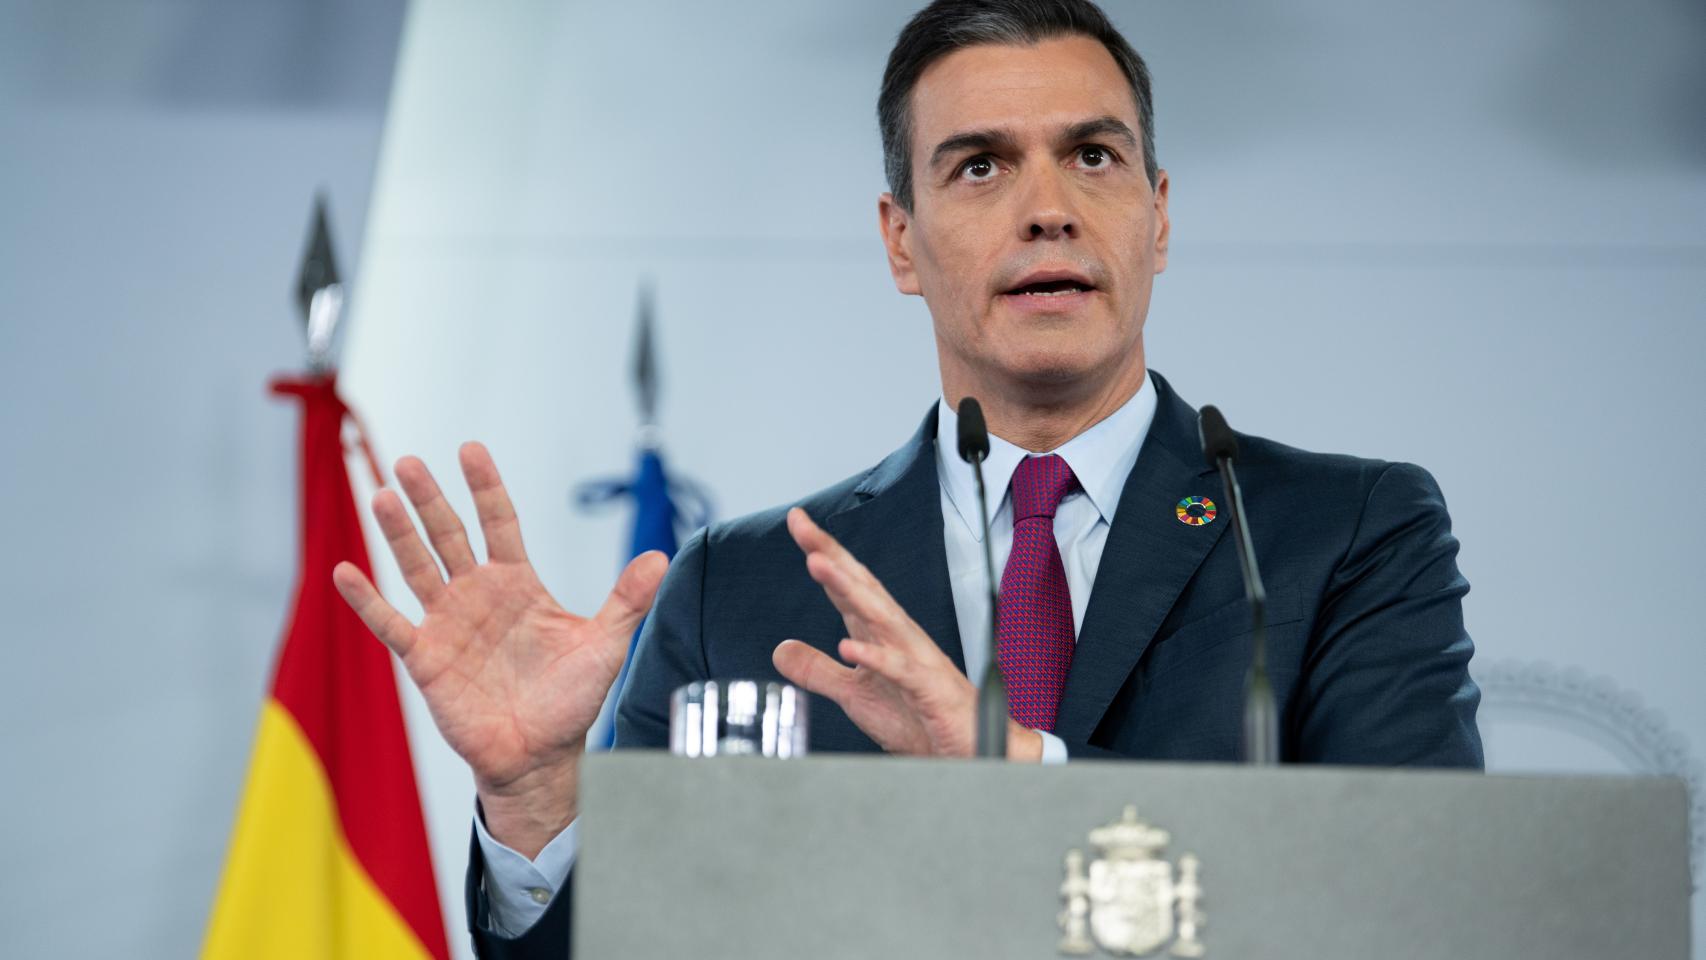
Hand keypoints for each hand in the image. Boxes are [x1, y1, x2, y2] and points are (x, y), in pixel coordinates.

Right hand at [332, 442, 666, 856]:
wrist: (540, 756)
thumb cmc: (570, 701)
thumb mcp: (605, 644)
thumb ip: (627, 599)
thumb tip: (662, 558)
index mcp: (518, 584)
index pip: (499, 522)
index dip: (485, 487)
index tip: (470, 450)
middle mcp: (478, 595)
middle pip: (450, 535)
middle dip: (430, 498)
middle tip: (408, 461)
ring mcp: (448, 623)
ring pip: (418, 567)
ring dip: (399, 533)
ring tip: (380, 496)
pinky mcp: (426, 657)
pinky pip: (390, 623)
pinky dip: (366, 600)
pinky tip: (345, 571)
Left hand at [771, 508, 1040, 760]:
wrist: (969, 752)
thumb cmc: (921, 720)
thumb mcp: (854, 695)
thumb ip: (819, 671)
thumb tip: (781, 649)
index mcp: (882, 634)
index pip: (848, 586)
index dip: (823, 554)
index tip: (798, 522)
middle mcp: (900, 637)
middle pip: (863, 587)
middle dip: (833, 555)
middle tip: (803, 526)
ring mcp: (917, 660)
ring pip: (881, 617)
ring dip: (849, 589)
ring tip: (818, 565)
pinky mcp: (930, 690)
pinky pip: (901, 670)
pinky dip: (877, 658)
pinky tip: (849, 647)